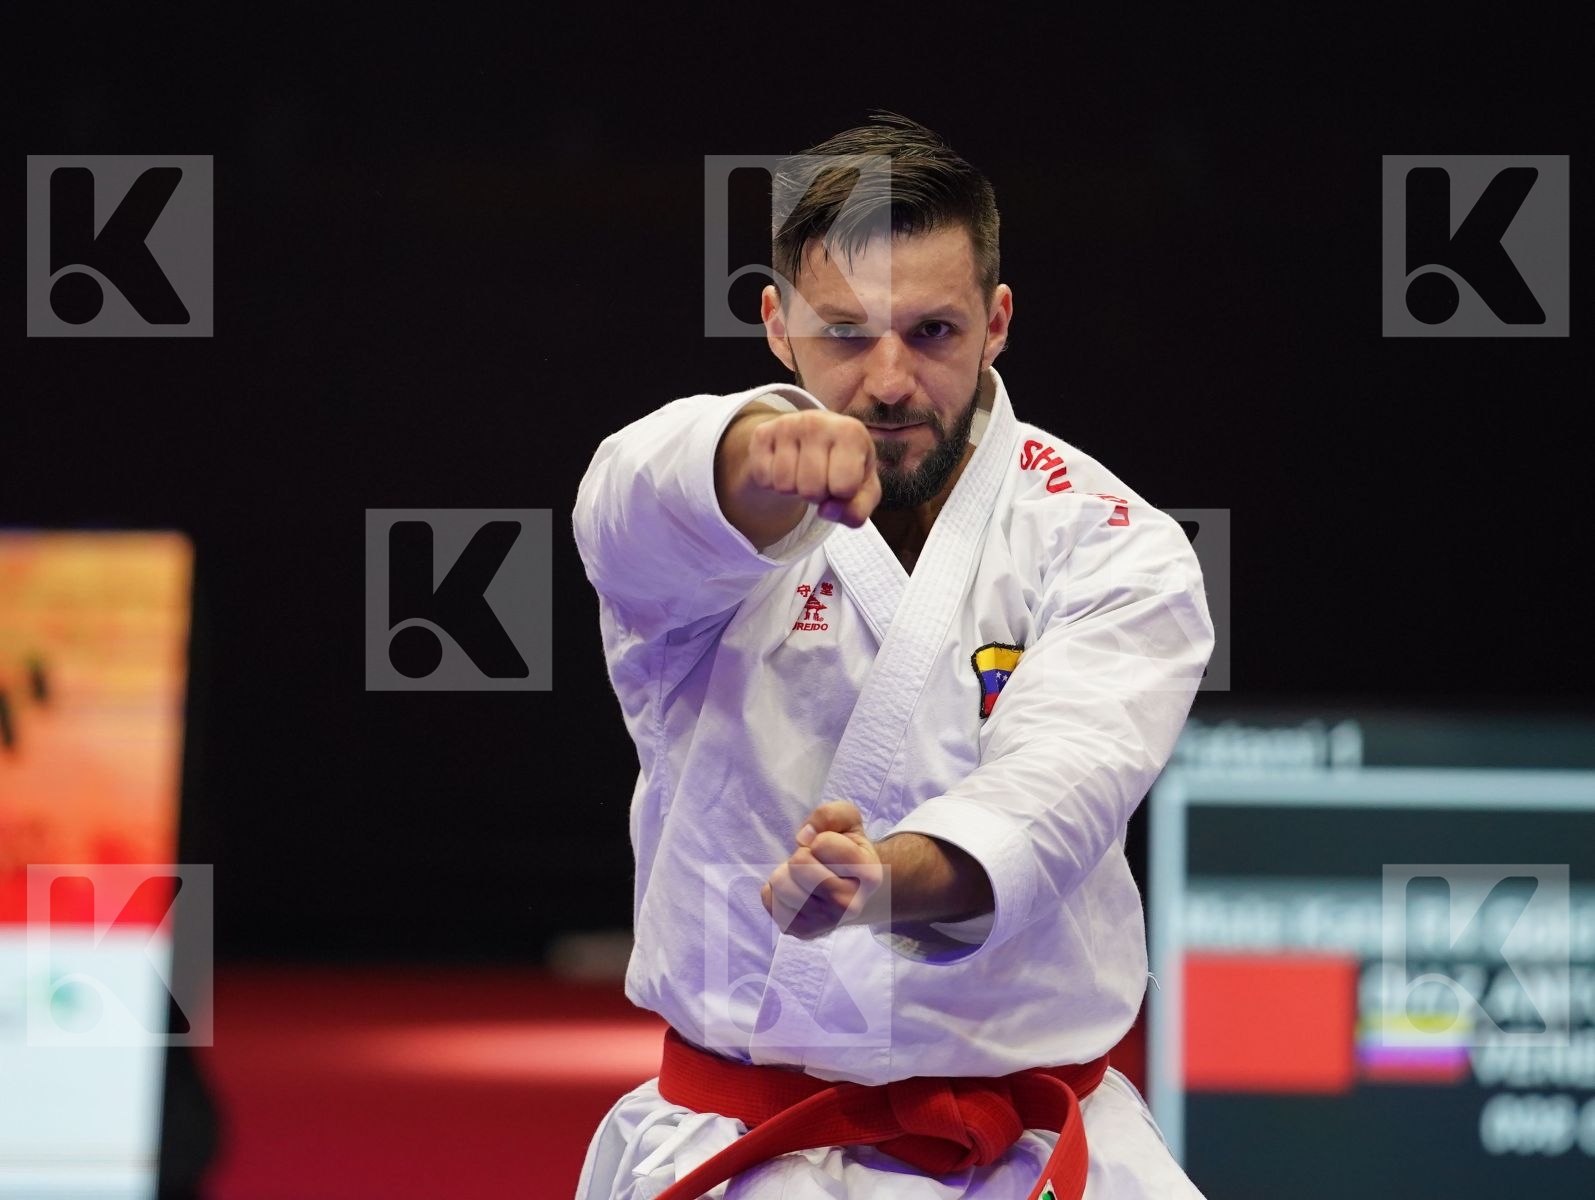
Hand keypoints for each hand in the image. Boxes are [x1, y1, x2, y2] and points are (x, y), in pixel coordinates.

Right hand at [740, 409, 881, 527]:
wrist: (818, 435)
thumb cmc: (846, 465)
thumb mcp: (863, 490)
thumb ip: (856, 511)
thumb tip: (827, 511)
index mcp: (851, 432)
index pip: (843, 489)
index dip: (841, 495)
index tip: (843, 479)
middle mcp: (818, 422)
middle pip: (811, 490)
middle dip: (816, 495)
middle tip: (821, 477)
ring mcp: (787, 424)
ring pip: (784, 485)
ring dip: (794, 490)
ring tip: (804, 471)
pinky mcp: (762, 432)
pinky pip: (763, 478)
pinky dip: (773, 483)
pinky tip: (785, 466)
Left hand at [760, 801, 883, 938]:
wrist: (854, 891)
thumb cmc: (849, 851)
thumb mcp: (850, 822)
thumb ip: (832, 814)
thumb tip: (804, 836)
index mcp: (868, 875)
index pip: (821, 843)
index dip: (820, 838)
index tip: (829, 848)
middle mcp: (851, 904)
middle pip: (798, 863)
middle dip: (801, 854)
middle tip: (814, 862)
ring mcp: (826, 922)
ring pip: (780, 883)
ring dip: (786, 872)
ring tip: (803, 877)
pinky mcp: (803, 931)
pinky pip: (769, 900)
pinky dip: (775, 890)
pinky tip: (795, 891)